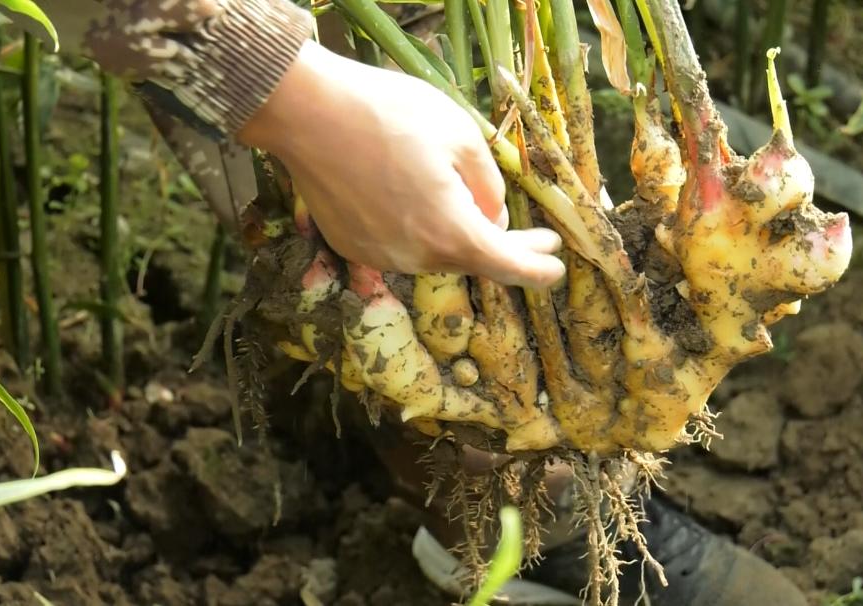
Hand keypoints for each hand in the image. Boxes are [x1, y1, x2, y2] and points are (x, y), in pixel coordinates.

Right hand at [237, 40, 565, 287]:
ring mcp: (379, 256)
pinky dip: (415, 229)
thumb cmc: (390, 115)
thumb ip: (488, 187)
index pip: (508, 268)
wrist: (308, 112)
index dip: (538, 270)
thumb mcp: (462, 137)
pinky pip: (397, 245)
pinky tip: (410, 195)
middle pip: (470, 259)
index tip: (554, 266)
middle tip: (532, 235)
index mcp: (452, 232)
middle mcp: (415, 256)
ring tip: (458, 197)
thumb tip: (493, 217)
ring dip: (454, 234)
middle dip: (502, 246)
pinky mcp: (351, 245)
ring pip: (433, 252)